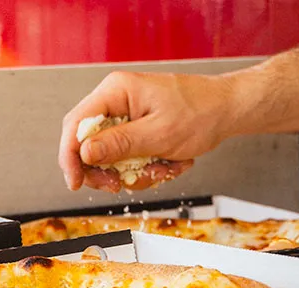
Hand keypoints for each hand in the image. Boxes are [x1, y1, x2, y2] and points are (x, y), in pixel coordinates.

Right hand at [59, 71, 237, 192]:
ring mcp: (126, 116)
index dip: (70, 156)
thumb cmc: (201, 113)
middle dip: (105, 171)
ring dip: (134, 172)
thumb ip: (119, 144)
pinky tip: (170, 163)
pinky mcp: (137, 131)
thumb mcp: (159, 134)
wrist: (228, 110)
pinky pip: (129, 158)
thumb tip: (84, 153)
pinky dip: (147, 168)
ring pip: (110, 157)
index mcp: (116, 91)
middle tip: (120, 185)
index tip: (75, 183)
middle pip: (88, 144)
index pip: (76, 124)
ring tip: (164, 168)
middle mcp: (116, 101)